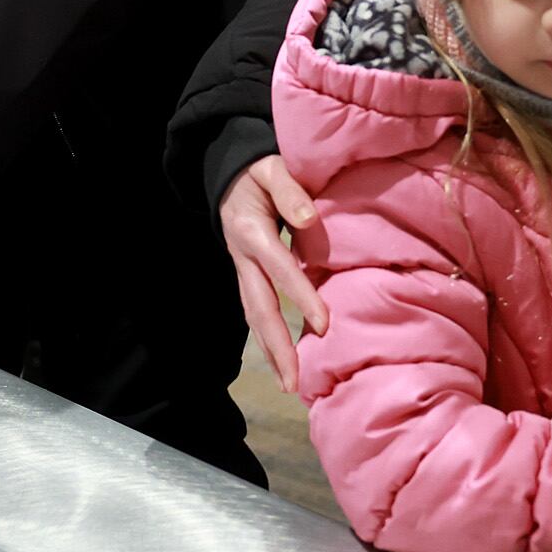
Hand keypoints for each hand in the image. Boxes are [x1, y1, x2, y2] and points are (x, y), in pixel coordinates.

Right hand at [220, 153, 325, 392]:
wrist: (226, 174)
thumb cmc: (257, 170)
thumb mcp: (270, 167)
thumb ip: (289, 189)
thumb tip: (310, 218)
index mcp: (251, 231)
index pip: (280, 268)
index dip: (301, 296)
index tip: (324, 324)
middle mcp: (242, 256)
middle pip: (258, 307)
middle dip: (277, 346)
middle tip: (295, 382)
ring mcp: (242, 269)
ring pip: (254, 316)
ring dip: (271, 351)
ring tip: (290, 384)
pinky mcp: (247, 276)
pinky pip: (256, 311)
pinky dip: (268, 339)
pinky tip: (284, 362)